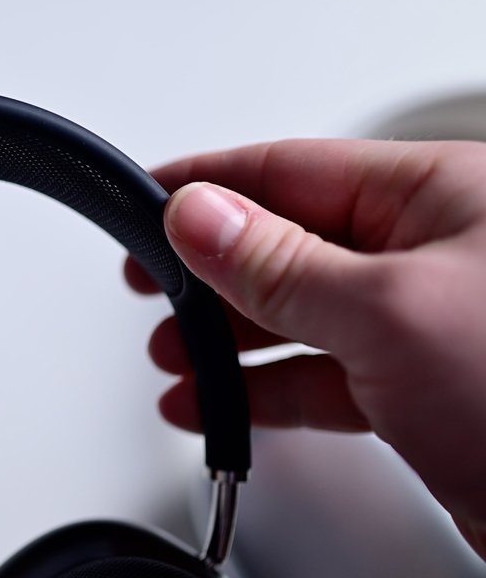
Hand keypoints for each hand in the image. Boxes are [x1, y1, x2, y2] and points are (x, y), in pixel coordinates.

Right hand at [124, 139, 485, 557]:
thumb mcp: (387, 312)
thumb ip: (278, 264)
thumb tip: (198, 215)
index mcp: (434, 198)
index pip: (291, 170)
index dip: (207, 186)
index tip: (143, 200)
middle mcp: (430, 254)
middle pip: (289, 245)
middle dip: (210, 274)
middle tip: (147, 288)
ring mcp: (427, 325)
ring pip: (301, 316)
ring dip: (229, 343)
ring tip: (173, 359)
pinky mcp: (425, 392)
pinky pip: (325, 377)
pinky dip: (266, 393)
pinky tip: (221, 407)